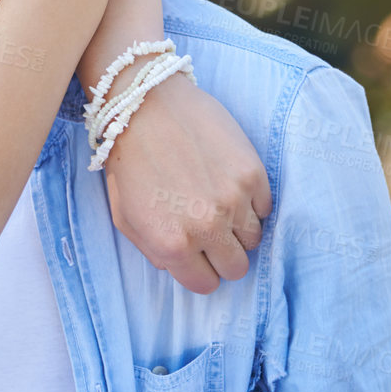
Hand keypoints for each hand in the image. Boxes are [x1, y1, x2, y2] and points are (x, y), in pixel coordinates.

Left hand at [102, 73, 272, 292]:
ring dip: (238, 228)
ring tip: (215, 203)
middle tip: (209, 231)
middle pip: (237, 268)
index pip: (205, 285)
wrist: (144, 105)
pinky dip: (251, 202)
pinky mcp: (252, 174)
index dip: (201, 271)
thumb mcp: (125, 216)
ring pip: (254, 239)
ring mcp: (233, 201)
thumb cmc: (129, 161)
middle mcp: (206, 228)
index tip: (197, 256)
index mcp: (171, 244)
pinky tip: (226, 183)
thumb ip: (154, 250)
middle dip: (223, 254)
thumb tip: (180, 266)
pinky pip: (265, 208)